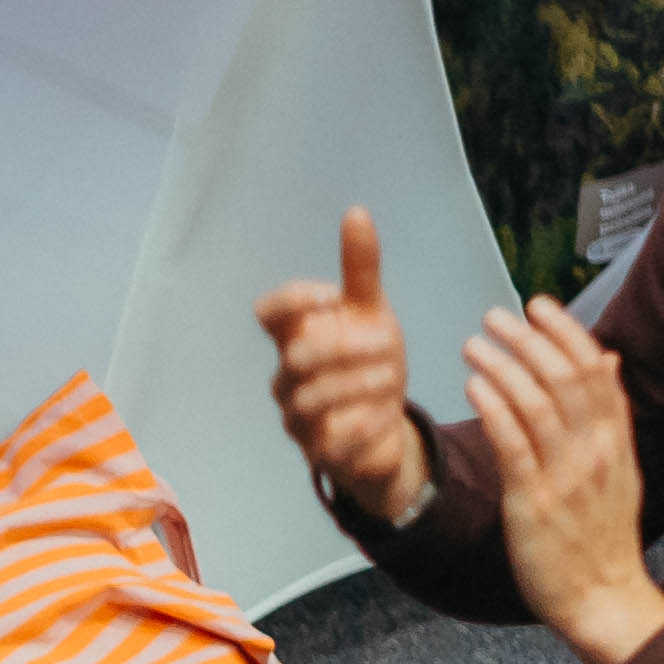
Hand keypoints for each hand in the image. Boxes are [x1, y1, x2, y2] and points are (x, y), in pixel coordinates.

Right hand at [254, 207, 429, 519]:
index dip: (294, 301)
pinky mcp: (318, 452)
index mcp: (295, 335)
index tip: (334, 296)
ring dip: (359, 385)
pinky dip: (364, 425)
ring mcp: (298, 415)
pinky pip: (334, 440)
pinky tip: (387, 415)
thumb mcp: (371, 312)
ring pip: (313, 399)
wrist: (384, 425)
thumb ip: (361, 267)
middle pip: (297, 357)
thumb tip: (357, 211)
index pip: (268, 312)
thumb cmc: (369, 360)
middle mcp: (288, 374)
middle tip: (389, 343)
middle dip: (345, 348)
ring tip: (395, 377)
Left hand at [460, 295, 663, 663]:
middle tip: (496, 316)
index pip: (597, 373)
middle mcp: (596, 454)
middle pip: (565, 379)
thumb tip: (607, 360)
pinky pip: (513, 445)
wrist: (604, 599)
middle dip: (529, 340)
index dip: (568, 333)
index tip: (539, 304)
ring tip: (475, 342)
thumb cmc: (602, 535)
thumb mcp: (620, 470)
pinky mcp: (535, 502)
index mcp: (616, 444)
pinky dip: (494, 408)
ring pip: (537, 405)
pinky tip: (473, 385)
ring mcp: (567, 477)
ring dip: (503, 366)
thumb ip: (610, 416)